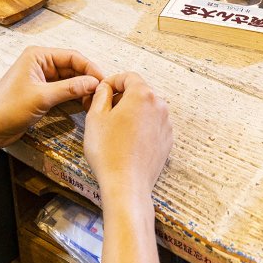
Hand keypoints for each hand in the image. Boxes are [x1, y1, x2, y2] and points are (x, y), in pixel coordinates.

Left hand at [0, 47, 102, 149]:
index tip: (103, 81)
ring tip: (95, 99)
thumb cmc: (8, 109)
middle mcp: (40, 63)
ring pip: (69, 79)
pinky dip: (73, 95)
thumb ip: (70, 88)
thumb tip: (94, 83)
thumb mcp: (42, 97)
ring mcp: (41, 78)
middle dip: (87, 78)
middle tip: (102, 92)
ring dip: (81, 88)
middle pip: (72, 67)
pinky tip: (84, 103)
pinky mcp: (41, 92)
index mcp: (38, 55)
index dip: (90, 67)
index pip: (72, 56)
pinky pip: (63, 90)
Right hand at [84, 72, 171, 203]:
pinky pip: (152, 125)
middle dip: (122, 97)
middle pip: (139, 92)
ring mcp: (166, 124)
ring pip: (146, 109)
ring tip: (114, 129)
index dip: (112, 81)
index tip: (101, 91)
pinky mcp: (167, 141)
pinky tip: (127, 141)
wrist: (126, 185)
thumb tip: (105, 88)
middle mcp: (159, 106)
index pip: (129, 76)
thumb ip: (101, 95)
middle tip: (104, 111)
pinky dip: (140, 127)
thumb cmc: (108, 152)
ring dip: (132, 112)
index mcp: (142, 95)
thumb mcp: (95, 117)